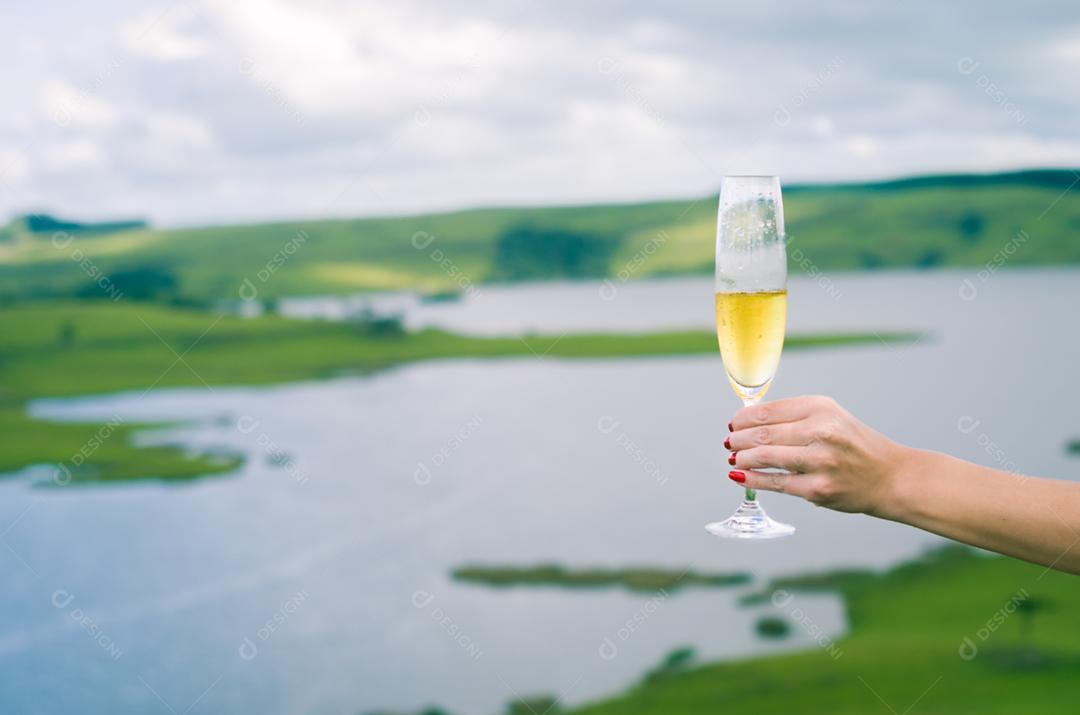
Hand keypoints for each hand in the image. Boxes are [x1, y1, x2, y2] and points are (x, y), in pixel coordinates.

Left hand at [725, 396, 909, 514]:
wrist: (890, 476)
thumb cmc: (854, 445)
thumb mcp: (830, 417)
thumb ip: (793, 417)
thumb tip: (748, 423)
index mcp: (821, 408)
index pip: (768, 411)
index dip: (743, 418)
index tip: (734, 423)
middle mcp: (821, 431)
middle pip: (763, 434)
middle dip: (738, 439)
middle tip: (730, 442)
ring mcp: (820, 461)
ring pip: (765, 457)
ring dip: (742, 458)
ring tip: (734, 458)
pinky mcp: (818, 489)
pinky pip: (775, 483)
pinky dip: (752, 479)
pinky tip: (740, 476)